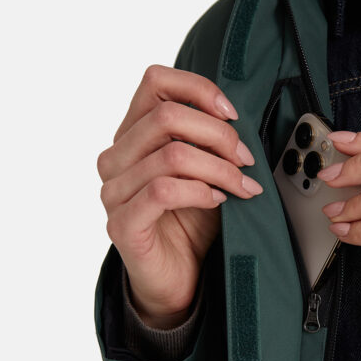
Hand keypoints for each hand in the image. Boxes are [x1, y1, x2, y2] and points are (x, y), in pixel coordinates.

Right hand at [97, 65, 262, 327]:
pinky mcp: (123, 224)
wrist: (179, 278)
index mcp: (133, 137)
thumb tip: (235, 119)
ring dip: (219, 169)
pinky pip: (163, 191)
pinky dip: (199, 191)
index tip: (232, 115)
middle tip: (245, 160)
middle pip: (167, 116)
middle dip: (219, 136)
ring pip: (171, 155)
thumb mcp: (205, 172)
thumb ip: (208, 143)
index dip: (198, 89)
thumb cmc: (191, 225)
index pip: (154, 83)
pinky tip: (218, 201)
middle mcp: (116, 159)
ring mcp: (115, 192)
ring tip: (242, 186)